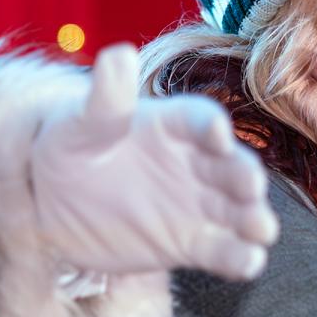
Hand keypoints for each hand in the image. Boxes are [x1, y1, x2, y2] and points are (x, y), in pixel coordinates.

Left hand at [30, 44, 278, 282]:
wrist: (54, 204)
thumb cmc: (69, 148)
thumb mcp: (79, 124)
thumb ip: (104, 100)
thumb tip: (116, 53)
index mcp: (172, 125)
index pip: (199, 119)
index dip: (209, 125)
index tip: (215, 133)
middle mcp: (197, 162)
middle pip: (231, 165)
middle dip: (245, 175)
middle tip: (251, 186)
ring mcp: (198, 205)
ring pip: (237, 210)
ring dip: (254, 218)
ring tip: (262, 230)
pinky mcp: (192, 243)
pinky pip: (222, 251)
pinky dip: (239, 258)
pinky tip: (249, 263)